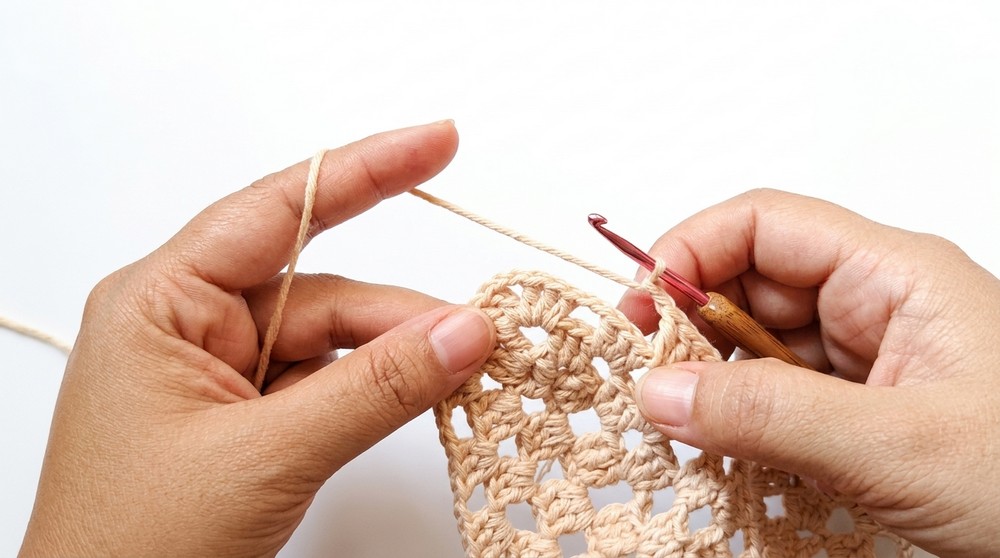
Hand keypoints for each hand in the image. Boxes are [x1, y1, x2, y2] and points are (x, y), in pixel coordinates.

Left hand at [18, 122, 495, 557]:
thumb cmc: (131, 548)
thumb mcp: (264, 457)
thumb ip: (373, 389)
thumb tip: (464, 332)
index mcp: (161, 304)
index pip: (276, 211)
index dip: (364, 170)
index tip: (437, 143)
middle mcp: (190, 326)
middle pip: (322, 290)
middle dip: (403, 314)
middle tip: (482, 332)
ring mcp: (220, 375)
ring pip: (334, 341)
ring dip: (399, 359)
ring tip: (465, 375)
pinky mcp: (246, 417)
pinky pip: (328, 383)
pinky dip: (378, 392)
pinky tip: (422, 398)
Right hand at [619, 188, 999, 557]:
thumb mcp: (894, 445)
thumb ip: (768, 414)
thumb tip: (657, 390)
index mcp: (894, 273)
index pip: (763, 224)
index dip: (689, 253)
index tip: (638, 312)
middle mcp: (876, 304)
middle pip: (750, 284)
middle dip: (692, 329)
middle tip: (653, 389)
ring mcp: (869, 359)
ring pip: (759, 346)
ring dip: (715, 383)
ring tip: (690, 432)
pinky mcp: (862, 409)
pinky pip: (780, 396)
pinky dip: (744, 422)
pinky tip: (731, 453)